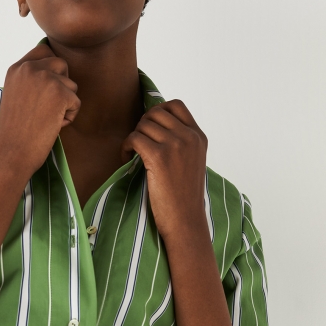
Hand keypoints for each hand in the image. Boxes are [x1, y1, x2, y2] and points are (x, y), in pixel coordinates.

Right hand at [0, 45, 79, 178]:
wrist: (11, 152)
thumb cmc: (14, 130)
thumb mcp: (15, 94)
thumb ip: (30, 79)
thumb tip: (56, 69)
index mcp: (17, 67)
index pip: (44, 50)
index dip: (51, 68)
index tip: (45, 89)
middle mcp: (30, 68)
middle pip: (61, 64)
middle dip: (61, 85)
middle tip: (46, 107)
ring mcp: (45, 79)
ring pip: (71, 85)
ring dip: (64, 104)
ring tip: (45, 119)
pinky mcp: (60, 93)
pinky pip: (76, 103)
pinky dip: (68, 117)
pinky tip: (51, 126)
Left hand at [122, 100, 207, 244]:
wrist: (186, 220)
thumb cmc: (184, 195)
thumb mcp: (193, 160)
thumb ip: (182, 140)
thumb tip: (155, 122)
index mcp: (199, 136)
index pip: (176, 105)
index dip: (158, 111)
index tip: (150, 129)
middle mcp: (189, 137)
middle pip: (156, 112)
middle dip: (143, 125)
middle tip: (139, 143)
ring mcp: (175, 145)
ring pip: (143, 125)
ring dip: (133, 137)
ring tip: (133, 154)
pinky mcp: (159, 157)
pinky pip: (134, 138)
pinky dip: (126, 147)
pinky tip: (127, 159)